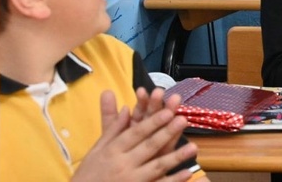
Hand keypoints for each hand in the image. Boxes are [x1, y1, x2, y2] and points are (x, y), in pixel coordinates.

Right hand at [72, 90, 197, 181]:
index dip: (152, 122)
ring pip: (156, 166)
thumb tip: (127, 108)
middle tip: (183, 120)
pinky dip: (173, 180)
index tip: (167, 112)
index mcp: (112, 151)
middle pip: (148, 146)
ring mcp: (131, 180)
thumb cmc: (88, 174)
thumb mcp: (96, 150)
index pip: (135, 133)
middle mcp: (122, 164)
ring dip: (175, 157)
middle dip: (167, 133)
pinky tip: (187, 173)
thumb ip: (112, 129)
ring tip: (193, 147)